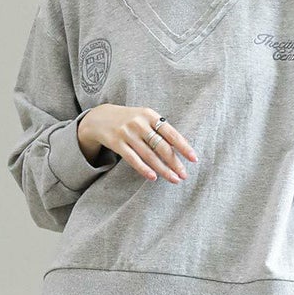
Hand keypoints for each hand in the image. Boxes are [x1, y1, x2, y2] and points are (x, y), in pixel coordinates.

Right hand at [77, 105, 197, 182]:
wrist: (100, 117)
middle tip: (184, 175)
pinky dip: (144, 169)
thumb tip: (180, 150)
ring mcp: (127, 133)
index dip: (183, 146)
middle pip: (161, 146)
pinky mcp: (117, 143)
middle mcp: (139, 123)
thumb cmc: (130, 120)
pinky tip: (153, 177)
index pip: (171, 133)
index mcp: (150, 115)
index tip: (193, 159)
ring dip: (163, 169)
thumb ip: (160, 130)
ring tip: (174, 179)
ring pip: (149, 155)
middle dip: (174, 162)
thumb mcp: (146, 118)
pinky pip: (133, 159)